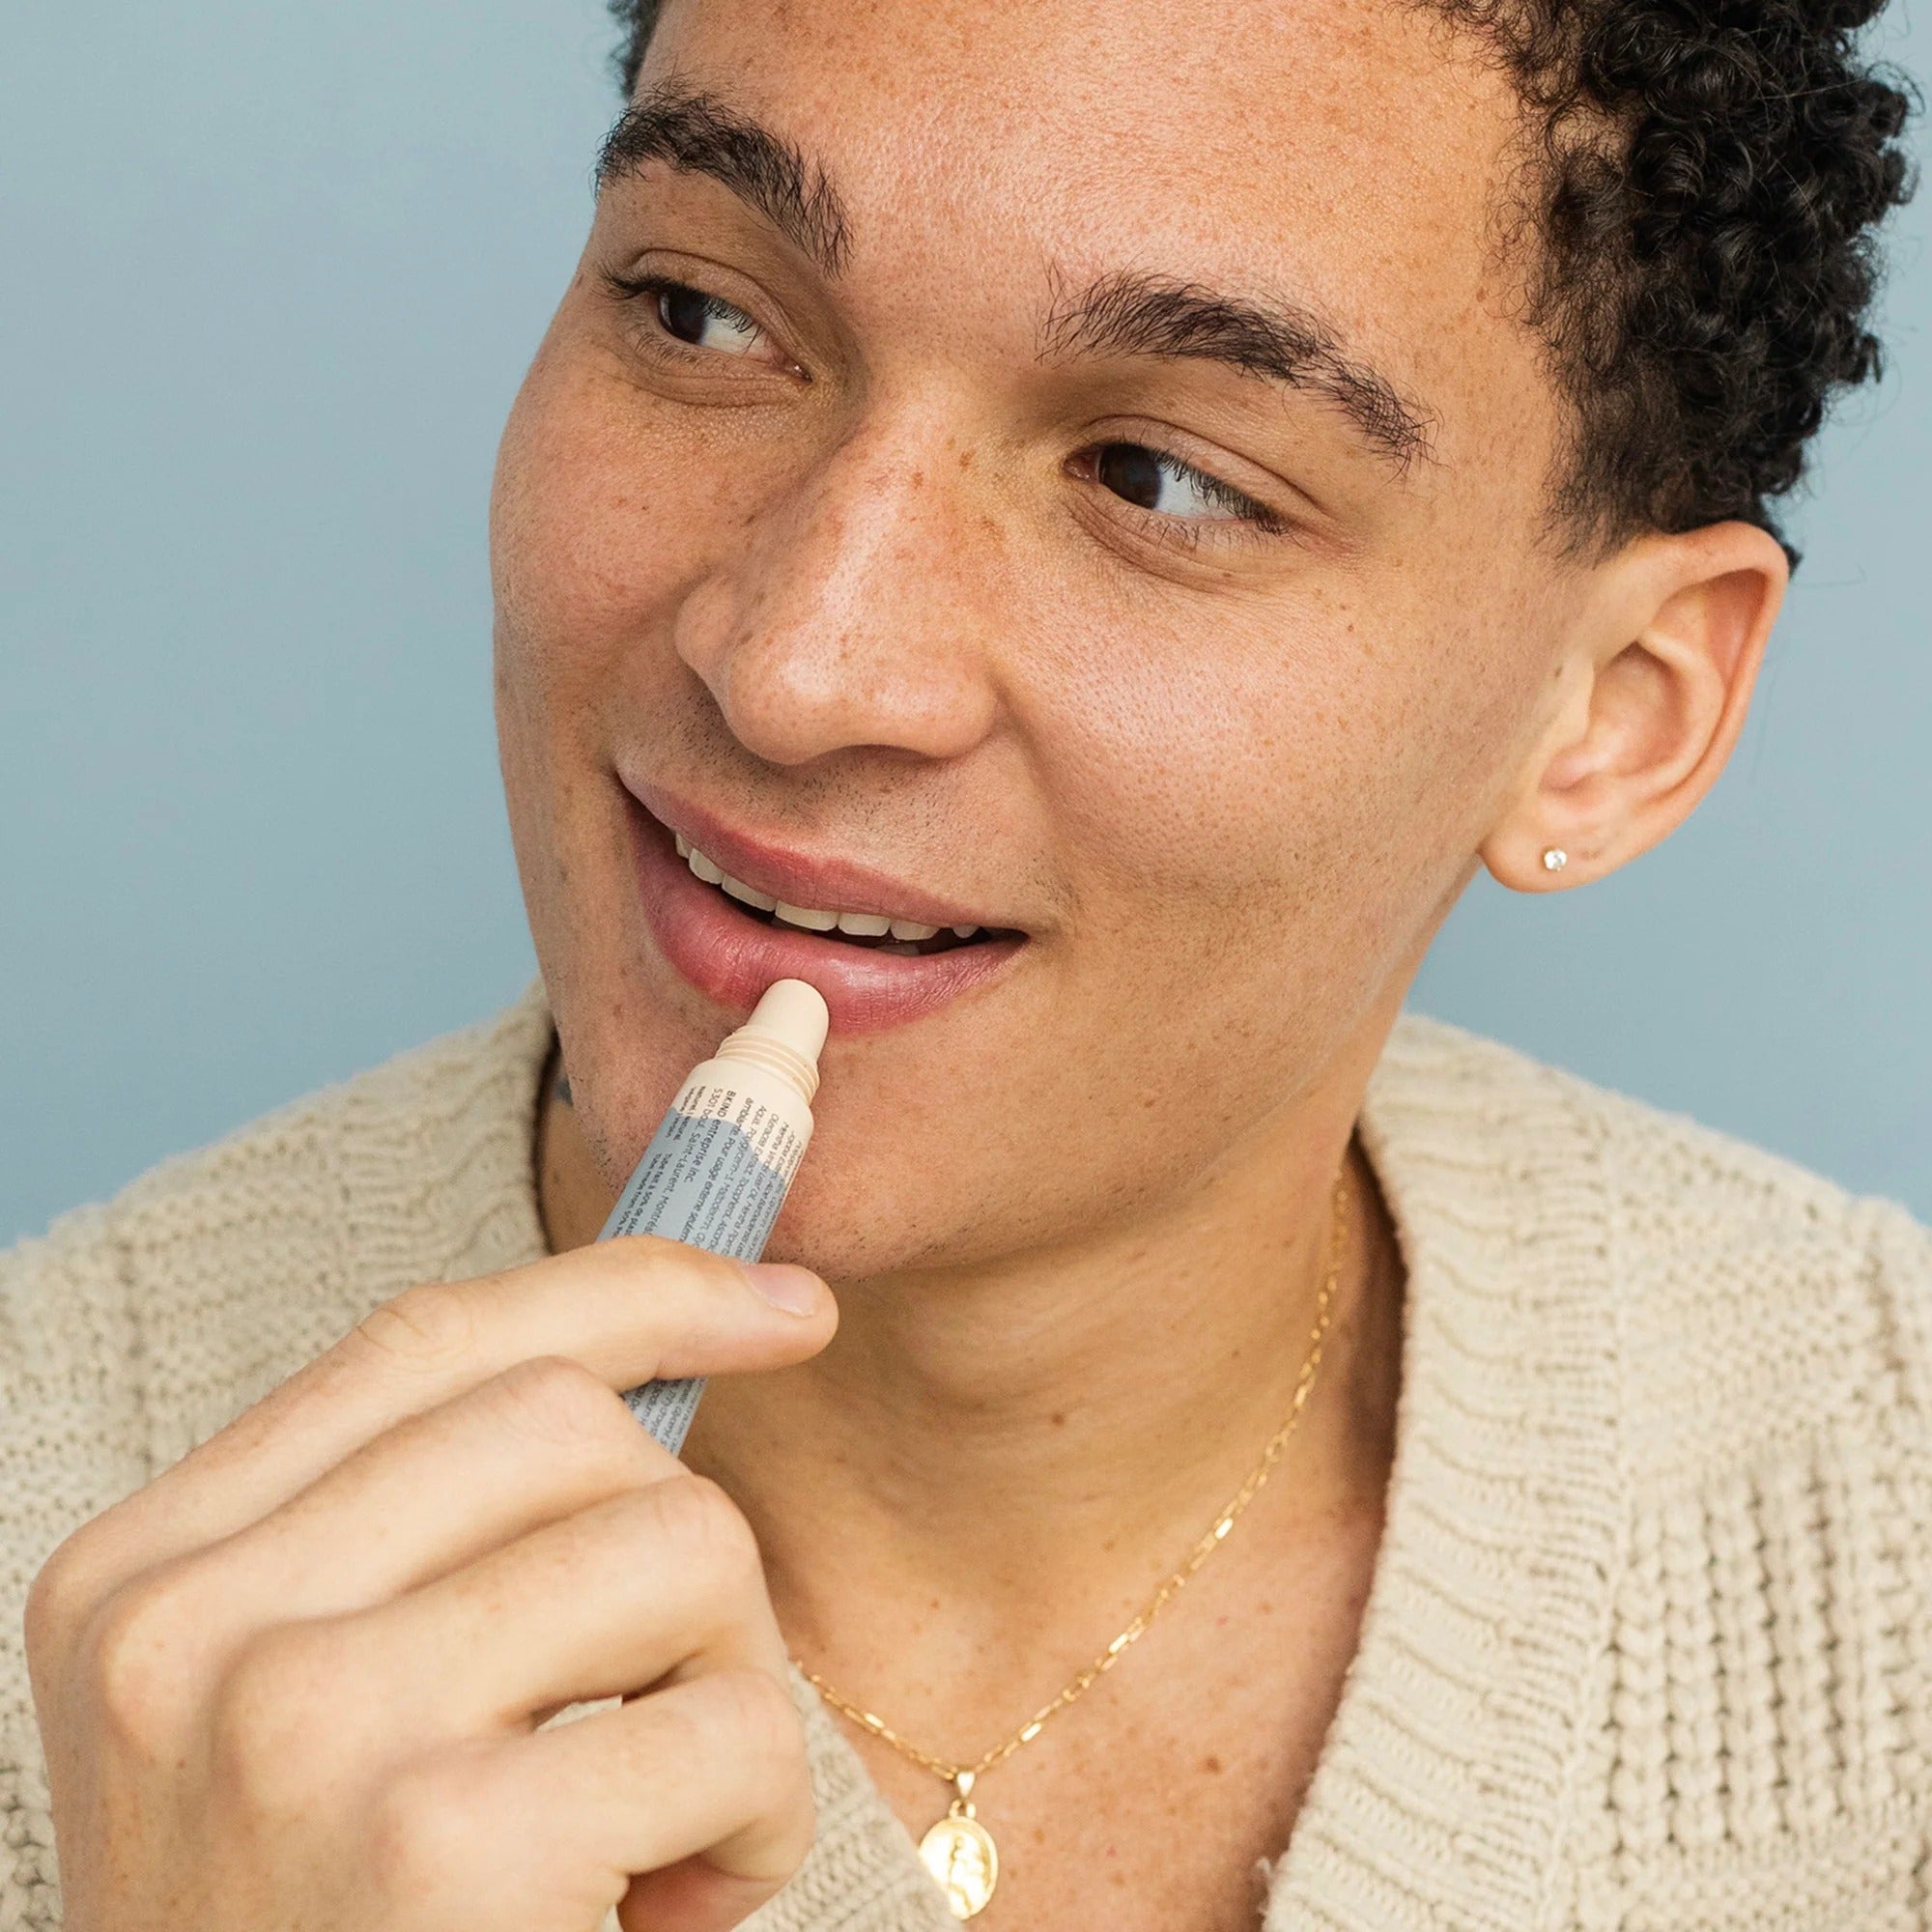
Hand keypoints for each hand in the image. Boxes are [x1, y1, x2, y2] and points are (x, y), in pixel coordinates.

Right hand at [23, 1238, 836, 1931]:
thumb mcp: (322, 1723)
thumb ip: (439, 1535)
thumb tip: (698, 1330)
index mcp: (146, 1578)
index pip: (431, 1338)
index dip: (631, 1288)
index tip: (784, 1300)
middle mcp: (189, 1634)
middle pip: (568, 1420)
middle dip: (687, 1547)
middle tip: (670, 1697)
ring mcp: (298, 1732)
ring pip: (676, 1539)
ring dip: (733, 1688)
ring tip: (670, 1823)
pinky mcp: (433, 1850)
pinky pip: (724, 1722)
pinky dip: (761, 1814)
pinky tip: (679, 1908)